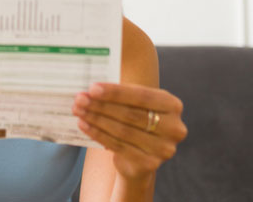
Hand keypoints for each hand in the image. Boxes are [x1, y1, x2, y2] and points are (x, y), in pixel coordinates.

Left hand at [73, 83, 187, 181]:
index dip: (116, 92)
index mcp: (173, 105)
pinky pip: (118, 145)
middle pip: (131, 114)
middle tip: (80, 99)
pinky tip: (84, 125)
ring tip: (79, 111)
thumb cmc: (135, 122)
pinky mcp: (150, 164)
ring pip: (122, 130)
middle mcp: (174, 127)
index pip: (142, 96)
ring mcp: (164, 148)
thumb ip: (121, 96)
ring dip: (96, 119)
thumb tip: (91, 89)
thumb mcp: (135, 105)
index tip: (92, 88)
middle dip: (102, 105)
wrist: (139, 158)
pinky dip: (98, 134)